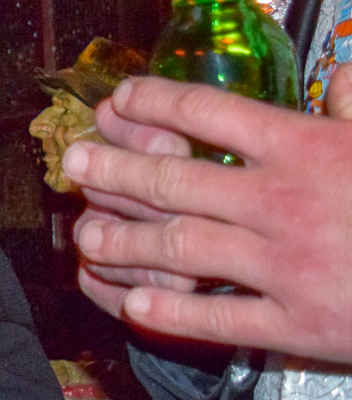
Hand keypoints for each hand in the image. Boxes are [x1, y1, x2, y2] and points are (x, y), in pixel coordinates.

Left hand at [61, 72, 351, 361]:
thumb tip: (342, 75)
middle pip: (174, 178)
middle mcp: (286, 201)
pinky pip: (219, 318)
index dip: (153, 103)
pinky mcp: (299, 324)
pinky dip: (171, 312)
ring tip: (85, 237)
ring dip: (124, 240)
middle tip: (74, 165)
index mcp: (310, 147)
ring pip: (181, 247)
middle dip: (114, 171)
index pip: (209, 111)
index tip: (120, 101)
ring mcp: (287, 265)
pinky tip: (134, 303)